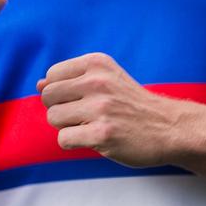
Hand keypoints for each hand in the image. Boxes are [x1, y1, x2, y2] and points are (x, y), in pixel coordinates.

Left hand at [38, 52, 185, 167]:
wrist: (167, 126)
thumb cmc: (131, 103)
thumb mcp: (106, 79)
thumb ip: (71, 79)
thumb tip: (38, 84)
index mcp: (97, 63)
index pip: (52, 75)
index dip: (60, 91)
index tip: (81, 98)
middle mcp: (98, 82)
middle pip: (48, 97)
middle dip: (59, 109)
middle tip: (82, 115)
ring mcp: (100, 109)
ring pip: (54, 118)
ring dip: (67, 127)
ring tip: (90, 125)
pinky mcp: (102, 134)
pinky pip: (64, 139)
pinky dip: (74, 142)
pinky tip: (93, 138)